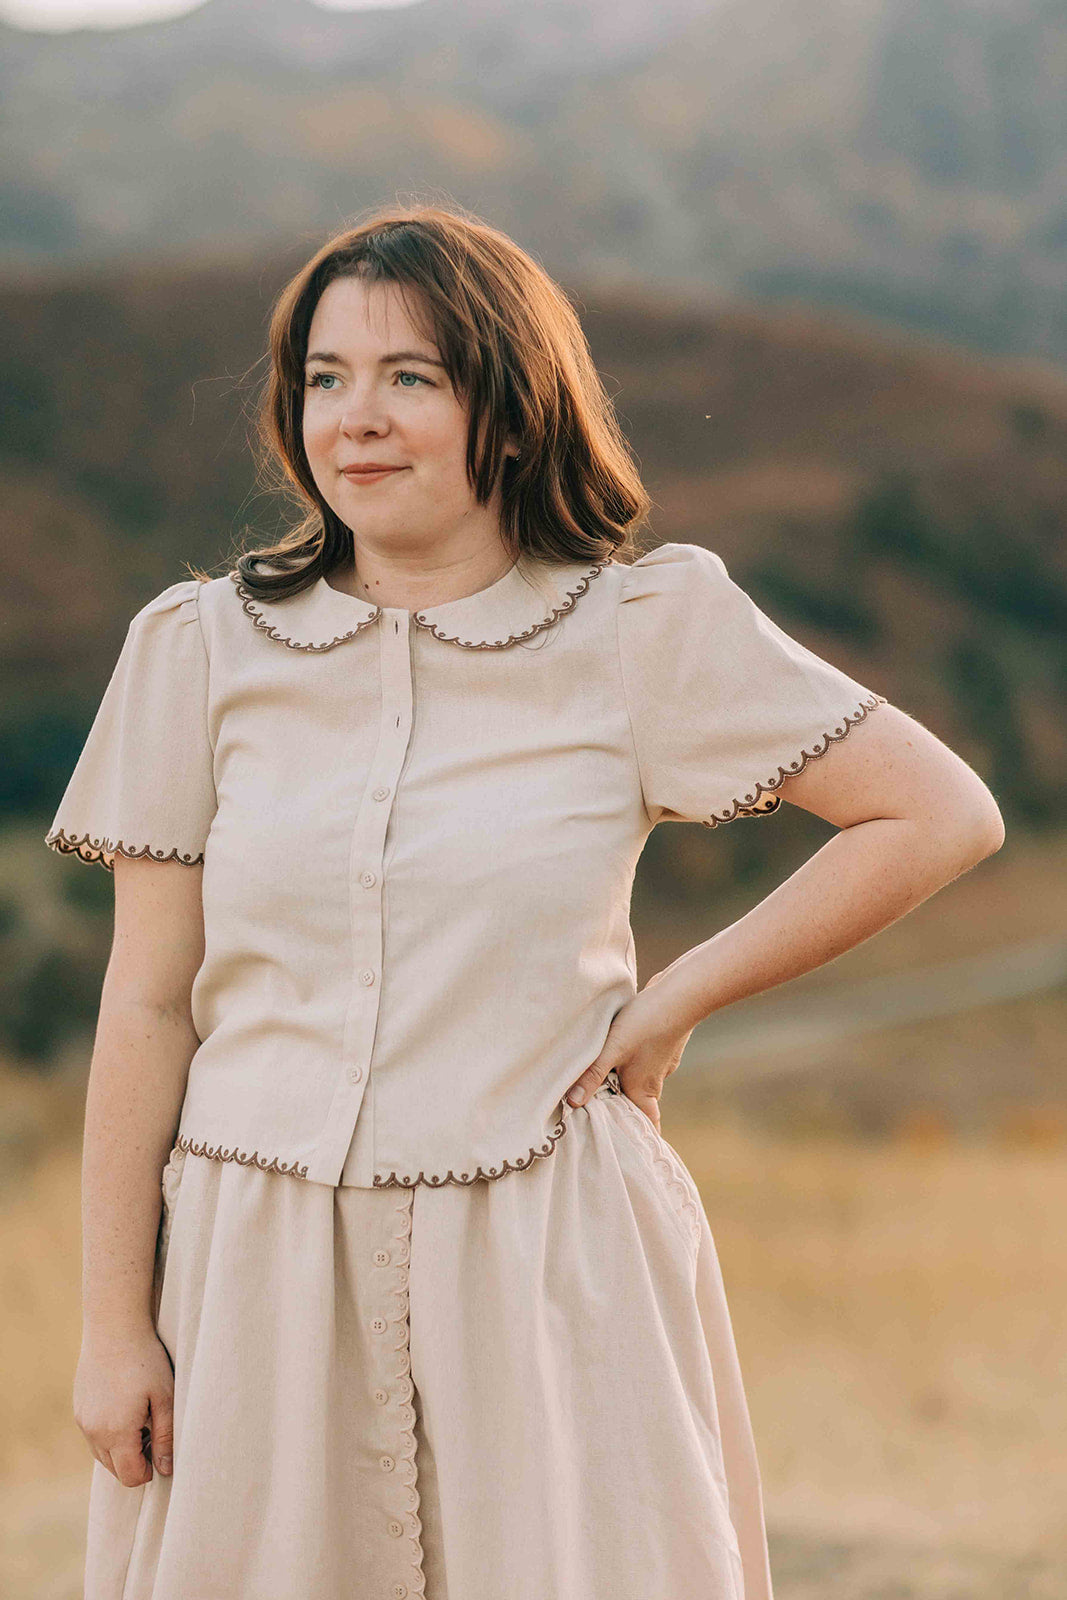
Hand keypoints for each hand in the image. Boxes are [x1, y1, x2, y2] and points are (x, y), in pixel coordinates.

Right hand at [74, 1326, 175, 1485]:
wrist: (114, 1328)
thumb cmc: (145, 1361)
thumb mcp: (164, 1397)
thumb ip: (165, 1437)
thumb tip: (166, 1469)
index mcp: (116, 1432)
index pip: (130, 1476)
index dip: (149, 1471)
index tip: (161, 1448)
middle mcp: (94, 1432)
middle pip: (115, 1469)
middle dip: (136, 1460)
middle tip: (153, 1429)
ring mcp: (83, 1421)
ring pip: (103, 1454)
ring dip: (121, 1448)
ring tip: (140, 1416)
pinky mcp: (78, 1409)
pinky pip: (94, 1436)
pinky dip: (109, 1434)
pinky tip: (124, 1407)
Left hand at [566, 970, 695, 1129]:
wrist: (681, 994)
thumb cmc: (646, 1023)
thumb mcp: (613, 1049)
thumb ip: (592, 1075)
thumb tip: (572, 1104)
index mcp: (644, 1090)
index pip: (646, 1126)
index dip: (638, 1139)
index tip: (629, 1153)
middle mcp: (655, 1080)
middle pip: (638, 1104)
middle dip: (621, 1111)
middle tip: (599, 1117)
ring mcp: (660, 1062)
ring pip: (639, 1081)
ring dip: (623, 1085)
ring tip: (599, 1085)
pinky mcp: (660, 1044)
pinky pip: (643, 1062)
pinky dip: (629, 1064)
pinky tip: (617, 1053)